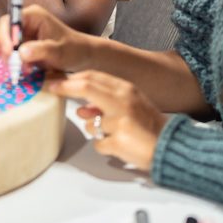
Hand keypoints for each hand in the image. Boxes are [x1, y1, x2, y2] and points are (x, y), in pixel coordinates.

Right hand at [0, 4, 92, 71]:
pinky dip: (9, 60)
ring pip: (1, 41)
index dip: (5, 35)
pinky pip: (7, 50)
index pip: (9, 20)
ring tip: (20, 69)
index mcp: (33, 15)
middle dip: (3, 47)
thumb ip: (41, 50)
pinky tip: (21, 69)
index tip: (9, 52)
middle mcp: (24, 20)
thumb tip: (21, 52)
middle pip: (0, 29)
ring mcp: (21, 31)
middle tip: (12, 64)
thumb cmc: (73, 50)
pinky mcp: (20, 43)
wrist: (81, 56)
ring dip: (6, 56)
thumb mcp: (59, 52)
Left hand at [48, 71, 166, 170]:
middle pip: (87, 87)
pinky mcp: (119, 142)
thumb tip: (82, 109)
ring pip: (91, 123)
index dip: (71, 79)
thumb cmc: (149, 126)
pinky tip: (119, 146)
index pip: (93, 77)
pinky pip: (99, 144)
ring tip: (114, 133)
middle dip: (65, 87)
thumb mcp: (131, 105)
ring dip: (96, 130)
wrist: (170, 146)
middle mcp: (123, 102)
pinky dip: (104, 146)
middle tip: (51, 88)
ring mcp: (121, 122)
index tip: (54, 80)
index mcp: (126, 90)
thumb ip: (106, 102)